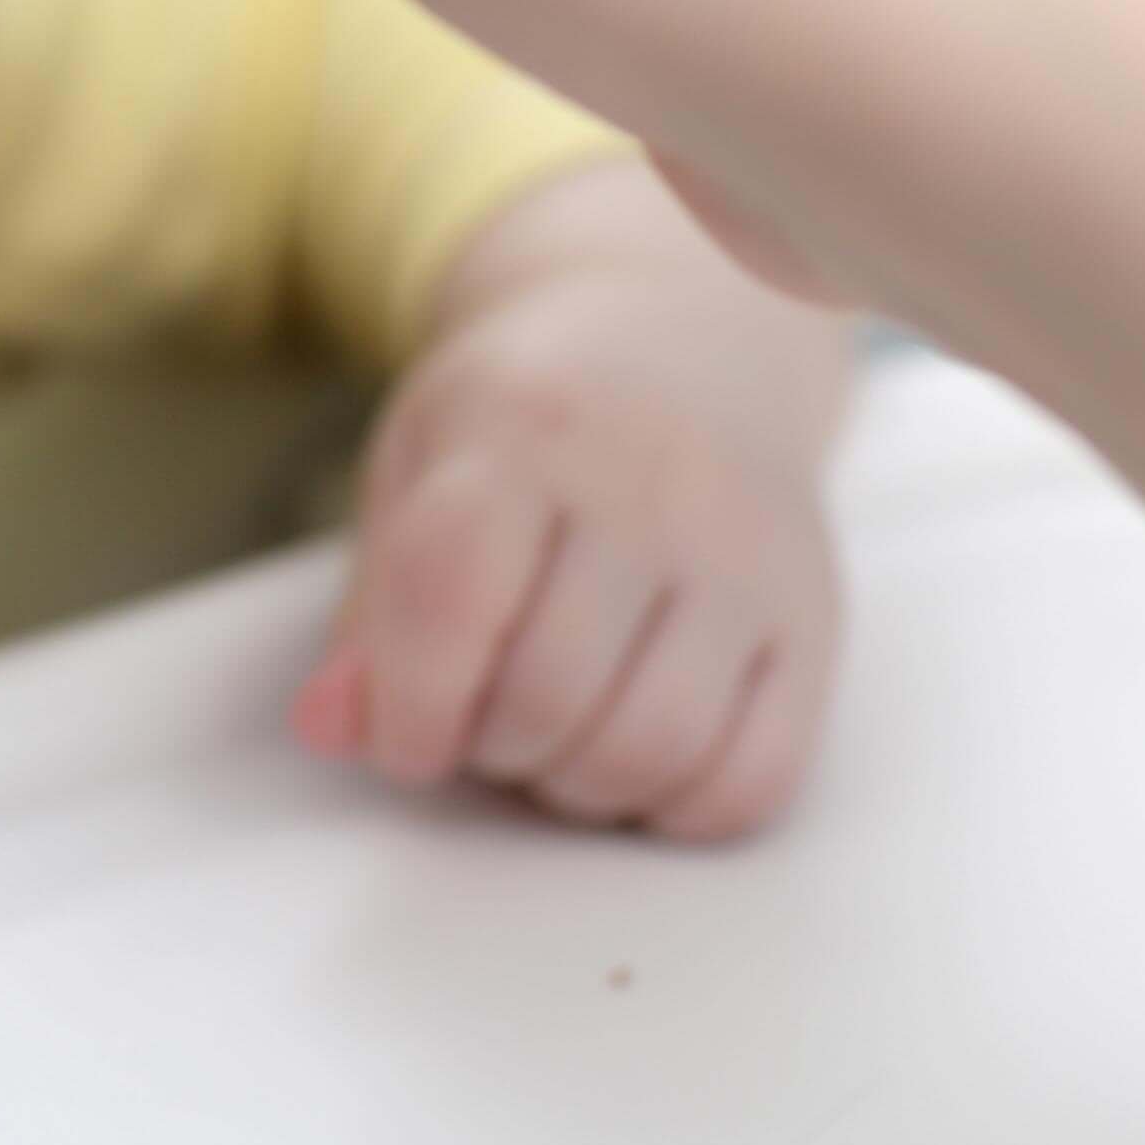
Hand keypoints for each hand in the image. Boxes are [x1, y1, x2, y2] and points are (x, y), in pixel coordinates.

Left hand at [293, 162, 849, 839]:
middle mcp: (650, 481)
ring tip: (552, 736)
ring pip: (651, 749)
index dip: (409, 706)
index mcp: (523, 424)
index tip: (408, 733)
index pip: (450, 599)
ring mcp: (747, 552)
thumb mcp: (419, 464)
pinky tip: (637, 758)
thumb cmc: (526, 418)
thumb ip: (375, 607)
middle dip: (488, 748)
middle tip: (483, 719)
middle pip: (546, 694)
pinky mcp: (814, 617)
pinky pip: (752, 779)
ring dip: (575, 784)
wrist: (683, 336)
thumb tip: (331, 728)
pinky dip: (676, 808)